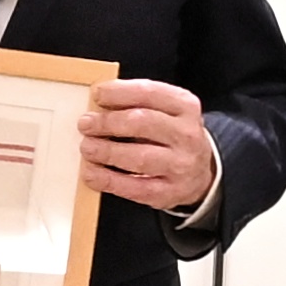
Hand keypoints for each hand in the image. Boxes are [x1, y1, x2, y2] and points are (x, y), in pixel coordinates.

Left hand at [81, 78, 217, 212]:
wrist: (199, 175)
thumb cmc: (172, 137)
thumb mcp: (166, 111)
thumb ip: (137, 103)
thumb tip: (99, 103)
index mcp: (185, 106)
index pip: (149, 93)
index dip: (119, 92)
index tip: (97, 94)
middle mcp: (186, 135)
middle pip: (142, 123)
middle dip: (108, 122)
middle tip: (85, 124)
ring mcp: (179, 166)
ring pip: (138, 157)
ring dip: (106, 151)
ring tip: (87, 147)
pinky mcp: (167, 192)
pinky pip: (133, 187)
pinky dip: (107, 179)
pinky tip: (91, 173)